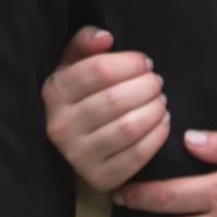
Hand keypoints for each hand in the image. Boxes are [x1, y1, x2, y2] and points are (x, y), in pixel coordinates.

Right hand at [43, 26, 169, 192]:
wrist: (74, 144)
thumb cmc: (81, 96)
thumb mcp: (74, 65)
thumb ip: (85, 43)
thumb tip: (106, 37)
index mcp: (54, 93)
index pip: (98, 70)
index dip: (130, 63)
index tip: (146, 62)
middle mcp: (61, 127)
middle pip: (116, 99)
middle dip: (147, 86)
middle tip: (157, 82)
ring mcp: (78, 156)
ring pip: (128, 127)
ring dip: (154, 110)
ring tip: (161, 101)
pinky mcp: (100, 178)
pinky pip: (137, 155)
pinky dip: (157, 136)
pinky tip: (162, 123)